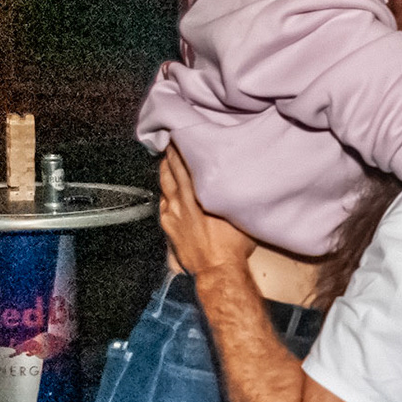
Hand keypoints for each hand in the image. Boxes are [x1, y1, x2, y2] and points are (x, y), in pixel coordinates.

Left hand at [158, 145, 254, 278]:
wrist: (219, 270)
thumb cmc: (234, 244)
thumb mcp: (240, 211)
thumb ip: (231, 192)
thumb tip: (237, 178)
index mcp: (200, 191)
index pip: (186, 160)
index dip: (182, 145)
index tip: (182, 132)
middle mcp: (183, 198)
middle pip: (172, 168)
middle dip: (171, 152)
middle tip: (172, 138)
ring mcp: (173, 212)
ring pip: (164, 183)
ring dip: (165, 169)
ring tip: (166, 159)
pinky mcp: (169, 226)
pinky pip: (162, 202)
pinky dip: (164, 192)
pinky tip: (167, 189)